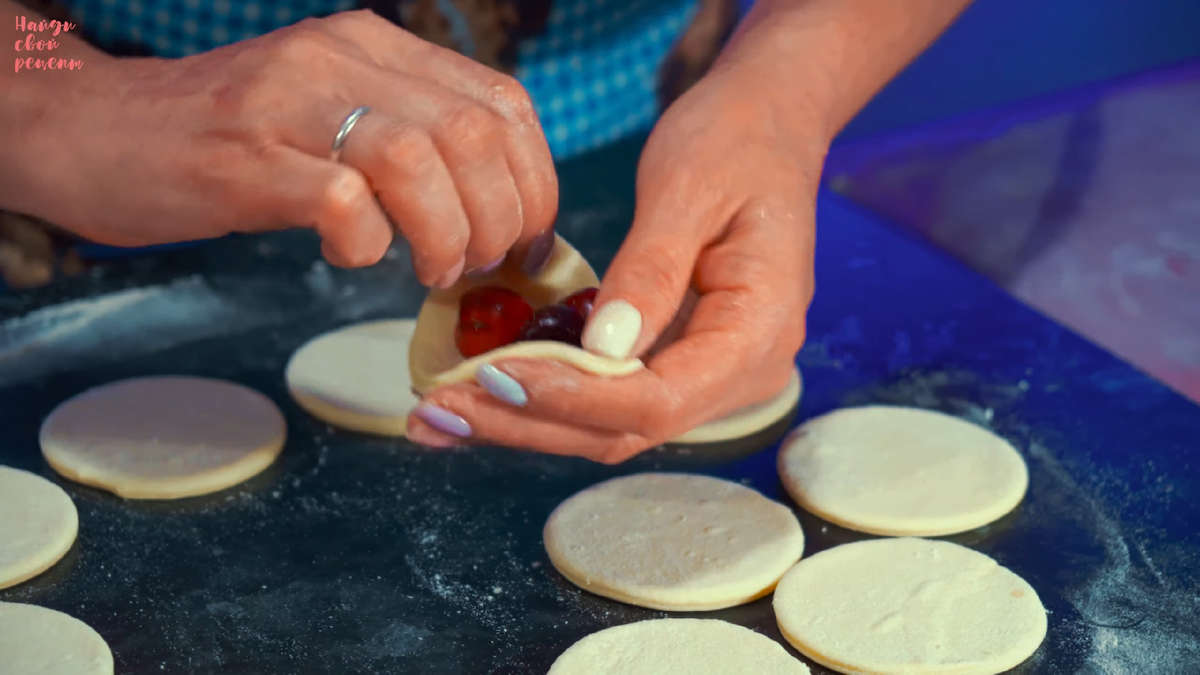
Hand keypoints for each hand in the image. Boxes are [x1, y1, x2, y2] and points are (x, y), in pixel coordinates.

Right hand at [32, 10, 557, 283]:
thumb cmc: (229, 142)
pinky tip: (349, 255)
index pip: (502, 103)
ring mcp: (290, 104)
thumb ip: (412, 142)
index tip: (529, 243)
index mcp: (376, 48)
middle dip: (501, 219)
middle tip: (476, 266)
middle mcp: (341, 59)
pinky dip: (366, 245)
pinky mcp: (245, 160)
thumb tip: (499, 216)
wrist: (96, 130)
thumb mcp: (333, 117)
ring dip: (447, 236)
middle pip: (475, 133)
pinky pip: (343, 202)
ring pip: (420, 160)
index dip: (536, 183)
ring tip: (430, 270)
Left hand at [406, 66, 821, 460]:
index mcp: (757, 333)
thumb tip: (600, 347)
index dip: (570, 396)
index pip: (657, 400)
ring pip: (610, 426)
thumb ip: (649, 271)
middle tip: (437, 408)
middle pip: (625, 429)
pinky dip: (544, 399)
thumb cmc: (735, 142)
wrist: (768, 127)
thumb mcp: (688, 189)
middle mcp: (742, 374)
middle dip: (527, 422)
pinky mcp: (679, 363)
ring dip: (524, 421)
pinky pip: (609, 397)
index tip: (490, 373)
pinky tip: (481, 392)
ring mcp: (711, 376)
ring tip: (439, 410)